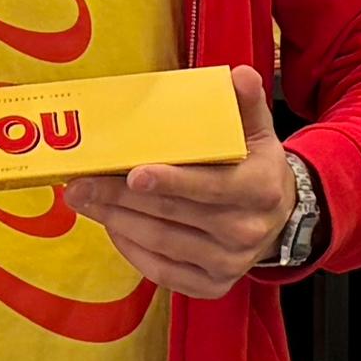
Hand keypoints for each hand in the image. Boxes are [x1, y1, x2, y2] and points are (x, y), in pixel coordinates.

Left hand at [90, 67, 298, 302]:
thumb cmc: (255, 168)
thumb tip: (237, 75)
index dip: (171, 182)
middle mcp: (246, 232)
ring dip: (116, 221)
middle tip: (81, 184)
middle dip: (119, 198)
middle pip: (172, 215)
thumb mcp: (258, 133)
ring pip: (161, 243)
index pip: (209, 187)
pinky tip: (109, 225)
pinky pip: (162, 271)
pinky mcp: (211, 286)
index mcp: (259, 189)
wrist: (280, 219)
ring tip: (84, 200)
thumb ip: (246, 103)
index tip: (133, 175)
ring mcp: (229, 264)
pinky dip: (130, 249)